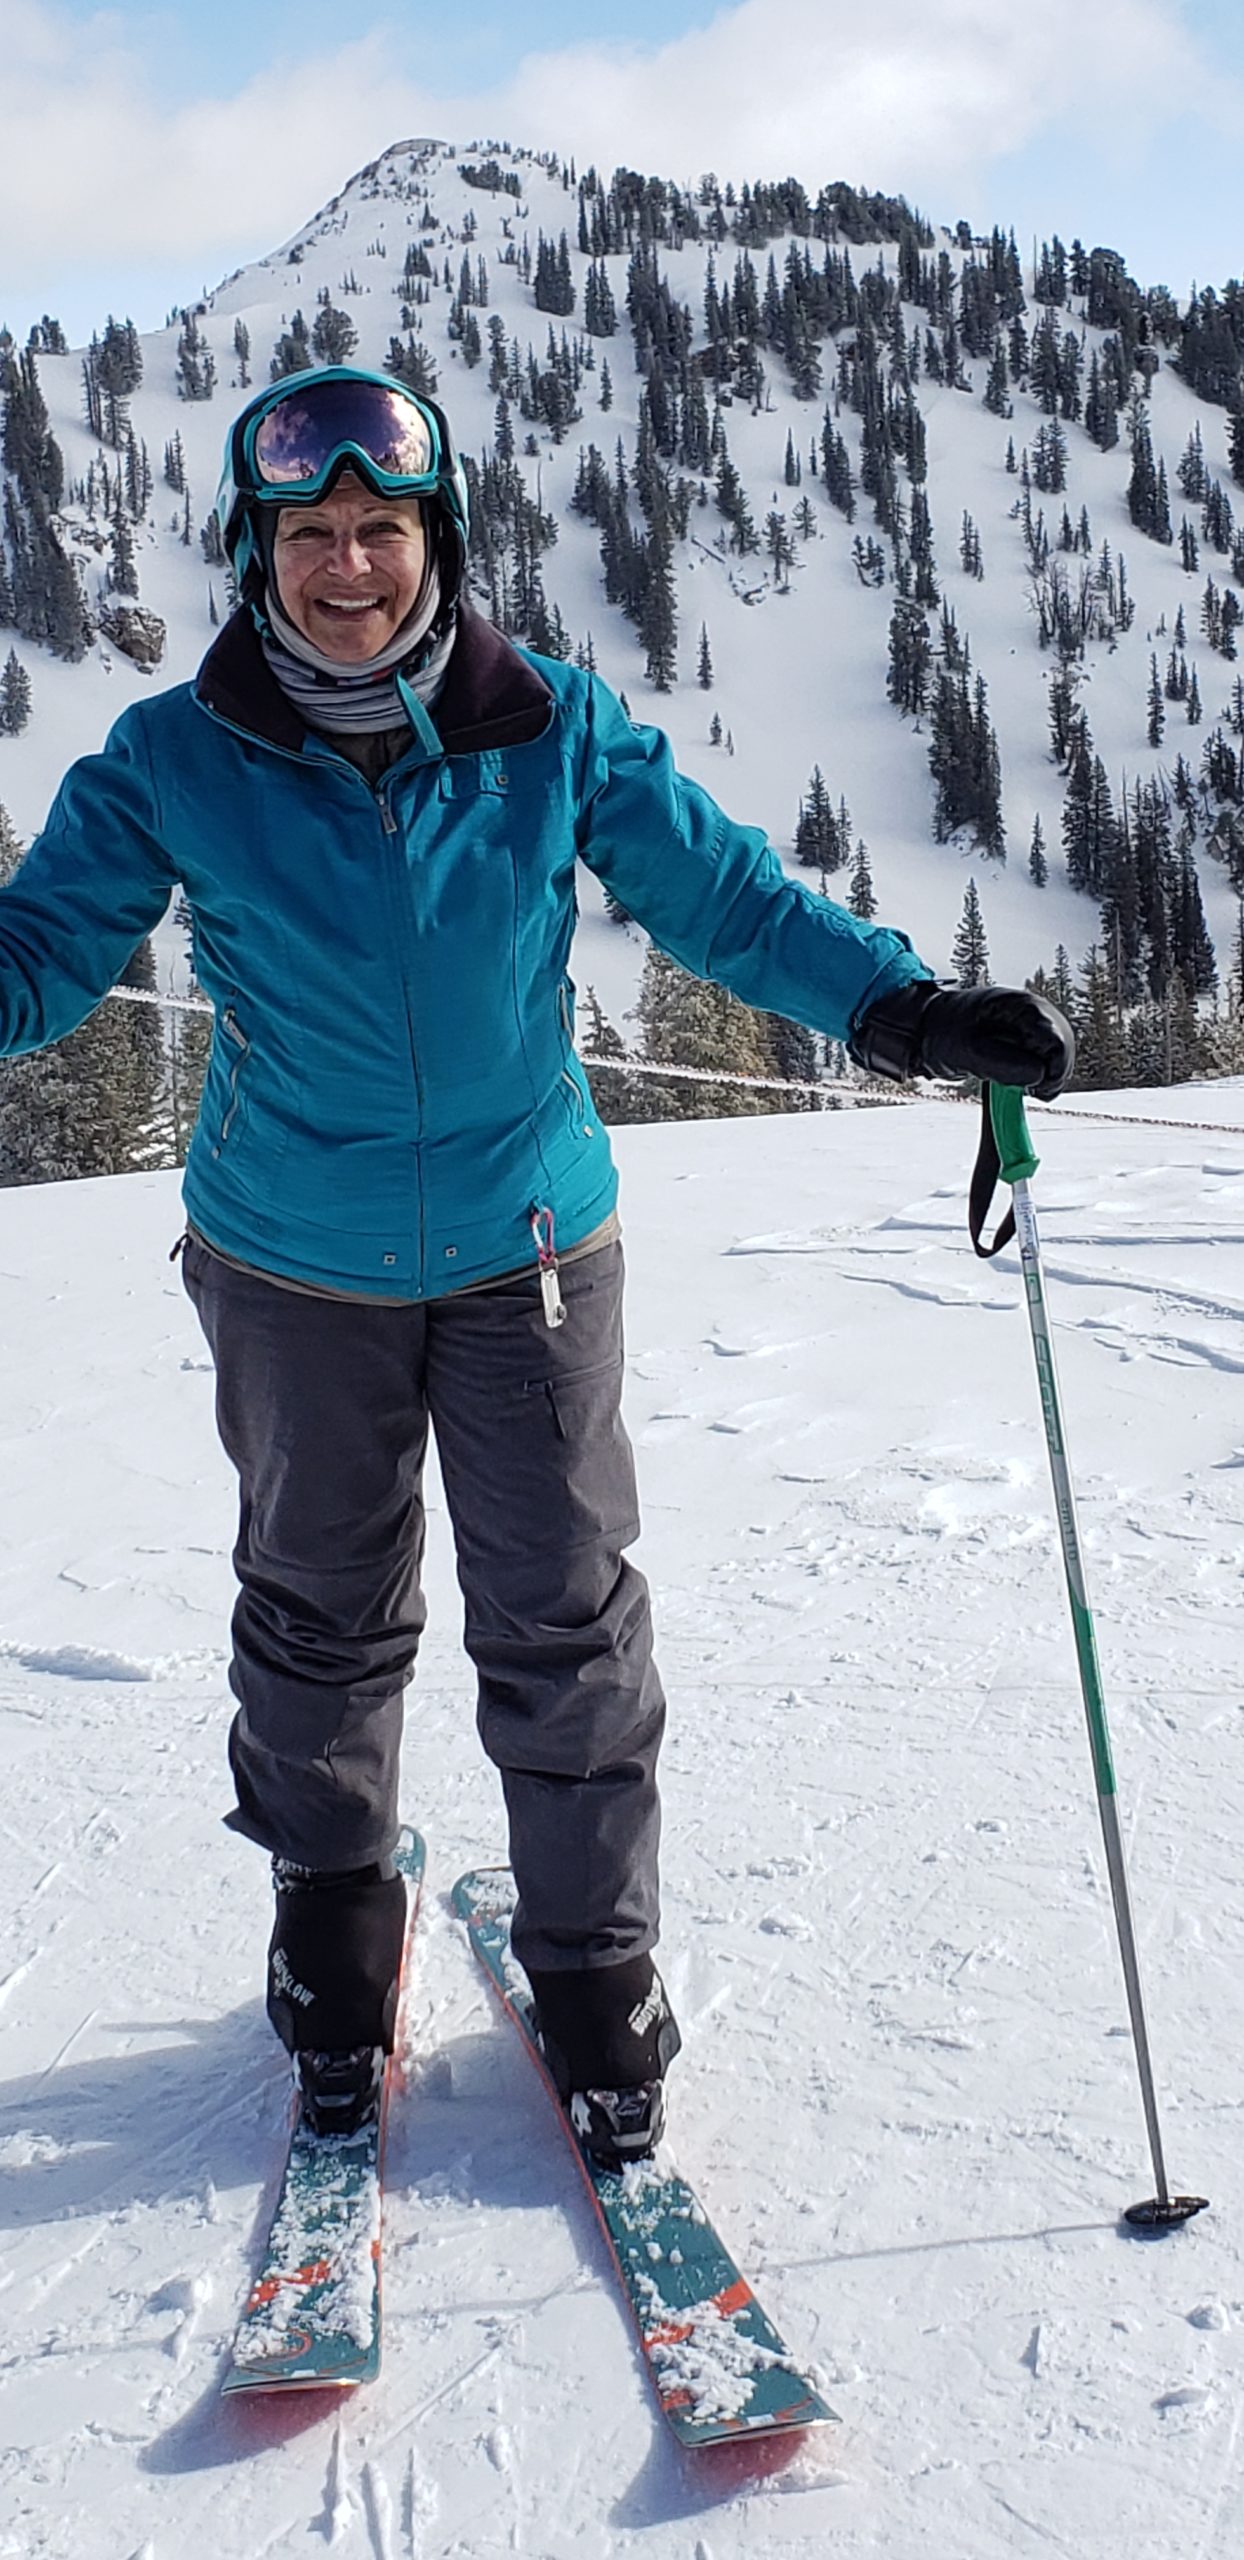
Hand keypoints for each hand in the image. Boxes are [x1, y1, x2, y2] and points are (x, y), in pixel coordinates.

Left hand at [851, 979, 1074, 1100]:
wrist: (923, 1026)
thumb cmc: (940, 1031)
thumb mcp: (967, 1051)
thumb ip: (1003, 1064)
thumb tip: (1038, 1075)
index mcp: (1020, 1006)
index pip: (1058, 1040)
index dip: (1054, 1070)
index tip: (1037, 1091)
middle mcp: (1031, 1010)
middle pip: (1063, 1047)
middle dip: (1052, 1073)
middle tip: (1030, 1093)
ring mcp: (1029, 1023)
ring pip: (1057, 1054)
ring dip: (1044, 1075)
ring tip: (1022, 1088)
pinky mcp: (1024, 1037)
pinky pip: (1044, 1056)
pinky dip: (1036, 1073)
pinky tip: (1020, 1081)